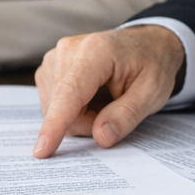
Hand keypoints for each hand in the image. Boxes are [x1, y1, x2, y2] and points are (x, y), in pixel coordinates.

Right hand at [33, 25, 183, 157]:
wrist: (146, 44)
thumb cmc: (151, 65)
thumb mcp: (152, 93)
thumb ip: (127, 115)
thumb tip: (101, 136)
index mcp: (96, 51)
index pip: (69, 93)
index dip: (56, 123)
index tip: (42, 150)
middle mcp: (68, 50)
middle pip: (62, 108)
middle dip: (88, 121)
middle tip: (115, 109)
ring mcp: (54, 58)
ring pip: (55, 110)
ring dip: (81, 116)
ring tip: (105, 99)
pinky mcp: (49, 68)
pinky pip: (53, 105)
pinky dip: (74, 110)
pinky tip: (91, 97)